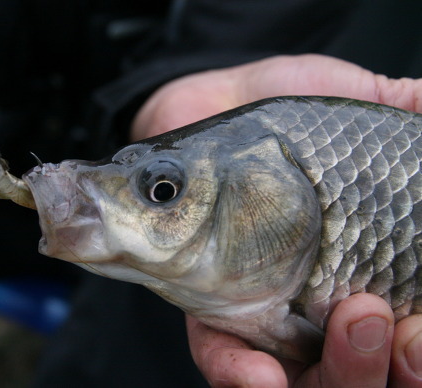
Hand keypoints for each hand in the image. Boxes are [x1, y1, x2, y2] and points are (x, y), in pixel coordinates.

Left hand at [131, 54, 421, 386]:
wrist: (210, 109)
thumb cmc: (288, 124)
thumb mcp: (353, 119)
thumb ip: (403, 111)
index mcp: (362, 272)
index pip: (407, 336)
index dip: (421, 352)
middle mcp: (318, 308)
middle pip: (366, 373)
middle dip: (385, 365)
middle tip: (383, 317)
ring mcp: (264, 314)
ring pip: (305, 382)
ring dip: (340, 376)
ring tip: (356, 326)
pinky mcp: (208, 307)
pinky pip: (220, 358)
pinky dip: (240, 373)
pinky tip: (262, 377)